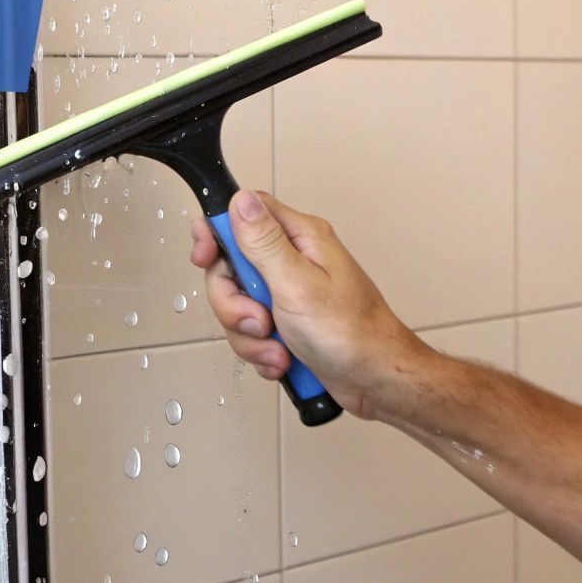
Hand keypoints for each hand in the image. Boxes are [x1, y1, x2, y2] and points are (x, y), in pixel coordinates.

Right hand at [187, 190, 434, 418]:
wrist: (376, 381)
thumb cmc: (353, 334)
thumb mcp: (298, 284)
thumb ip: (264, 242)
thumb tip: (241, 200)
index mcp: (300, 238)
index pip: (244, 213)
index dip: (216, 232)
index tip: (205, 256)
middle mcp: (294, 260)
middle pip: (232, 266)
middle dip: (234, 303)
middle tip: (260, 319)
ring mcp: (290, 292)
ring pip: (239, 305)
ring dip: (250, 335)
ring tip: (278, 347)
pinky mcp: (288, 322)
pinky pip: (252, 332)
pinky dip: (261, 351)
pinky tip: (283, 359)